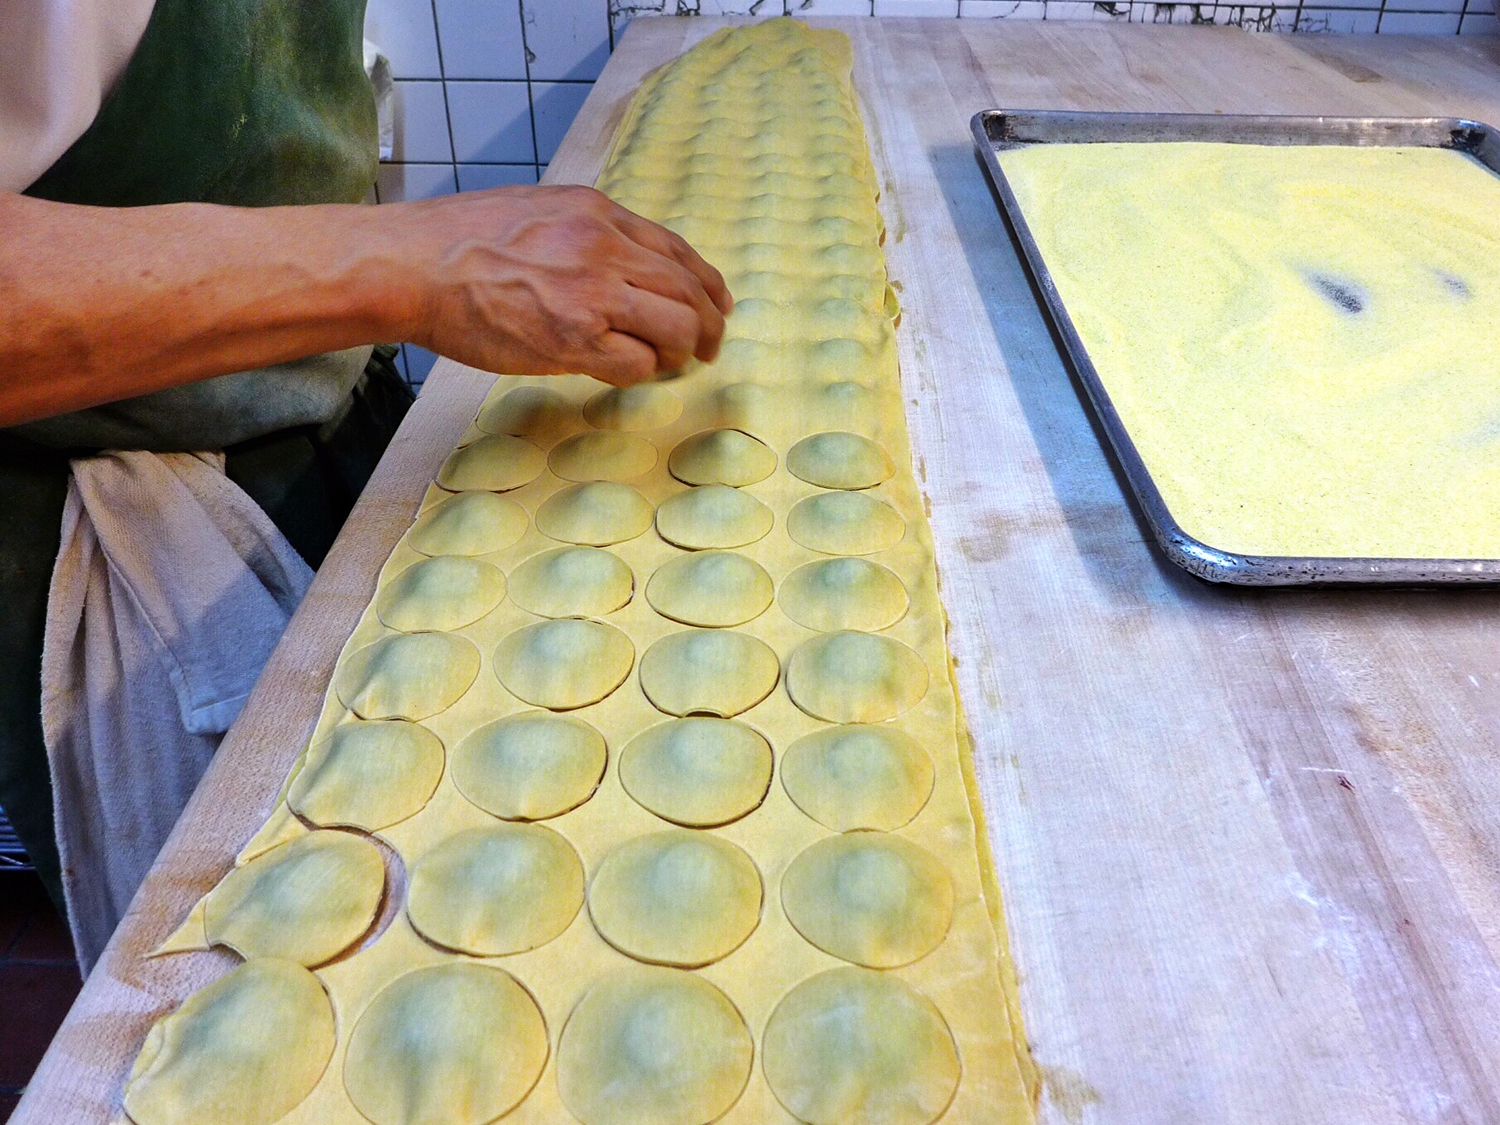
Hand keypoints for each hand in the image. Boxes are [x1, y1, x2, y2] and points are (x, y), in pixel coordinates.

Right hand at [391, 185, 732, 384]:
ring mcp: (593, 294)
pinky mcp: (575, 339)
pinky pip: (636, 364)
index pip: (676, 250)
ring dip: (680, 352)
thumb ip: (586, 232)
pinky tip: (627, 372)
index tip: (717, 304)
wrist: (413, 265)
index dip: (706, 283)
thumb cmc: (460, 242)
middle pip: (687, 291)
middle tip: (708, 348)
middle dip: (708, 325)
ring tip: (670, 364)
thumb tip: (623, 268)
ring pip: (675, 328)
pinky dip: (641, 372)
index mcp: (597, 212)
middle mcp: (604, 247)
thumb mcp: (538, 210)